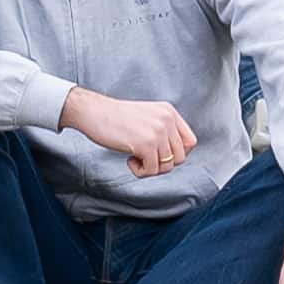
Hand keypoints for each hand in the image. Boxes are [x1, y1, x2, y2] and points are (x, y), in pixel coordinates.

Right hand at [58, 85, 196, 175]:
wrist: (93, 112)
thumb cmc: (115, 118)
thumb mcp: (147, 117)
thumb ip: (163, 129)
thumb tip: (175, 157)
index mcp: (169, 112)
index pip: (190, 141)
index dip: (178, 154)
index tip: (161, 155)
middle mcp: (167, 120)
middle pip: (180, 157)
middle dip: (162, 164)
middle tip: (145, 159)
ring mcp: (158, 132)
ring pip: (167, 166)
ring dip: (150, 169)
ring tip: (135, 159)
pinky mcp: (146, 144)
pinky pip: (152, 170)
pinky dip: (140, 171)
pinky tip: (129, 161)